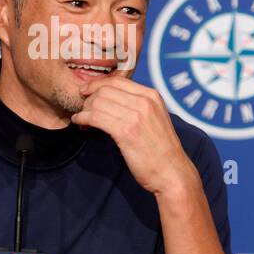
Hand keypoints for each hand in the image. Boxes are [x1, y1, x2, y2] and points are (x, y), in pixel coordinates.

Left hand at [71, 79, 196, 195]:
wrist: (172, 173)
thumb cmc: (161, 150)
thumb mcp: (155, 119)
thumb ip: (138, 106)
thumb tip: (112, 100)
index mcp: (152, 96)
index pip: (117, 80)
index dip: (97, 84)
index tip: (86, 92)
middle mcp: (145, 102)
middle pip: (105, 90)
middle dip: (89, 98)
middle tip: (83, 110)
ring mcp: (136, 116)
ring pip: (98, 102)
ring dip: (84, 110)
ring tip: (82, 120)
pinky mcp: (126, 132)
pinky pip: (96, 117)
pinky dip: (83, 118)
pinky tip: (80, 124)